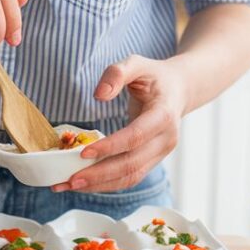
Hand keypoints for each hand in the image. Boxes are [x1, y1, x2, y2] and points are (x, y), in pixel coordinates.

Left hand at [53, 54, 189, 192]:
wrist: (179, 90)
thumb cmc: (154, 76)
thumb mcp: (137, 63)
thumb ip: (117, 73)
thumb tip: (99, 95)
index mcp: (164, 114)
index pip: (136, 136)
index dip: (110, 147)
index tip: (83, 153)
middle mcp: (166, 139)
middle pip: (132, 164)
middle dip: (100, 175)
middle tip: (70, 180)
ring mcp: (161, 153)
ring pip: (131, 177)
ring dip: (100, 185)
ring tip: (70, 185)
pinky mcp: (152, 161)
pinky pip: (130, 177)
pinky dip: (107, 183)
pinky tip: (85, 183)